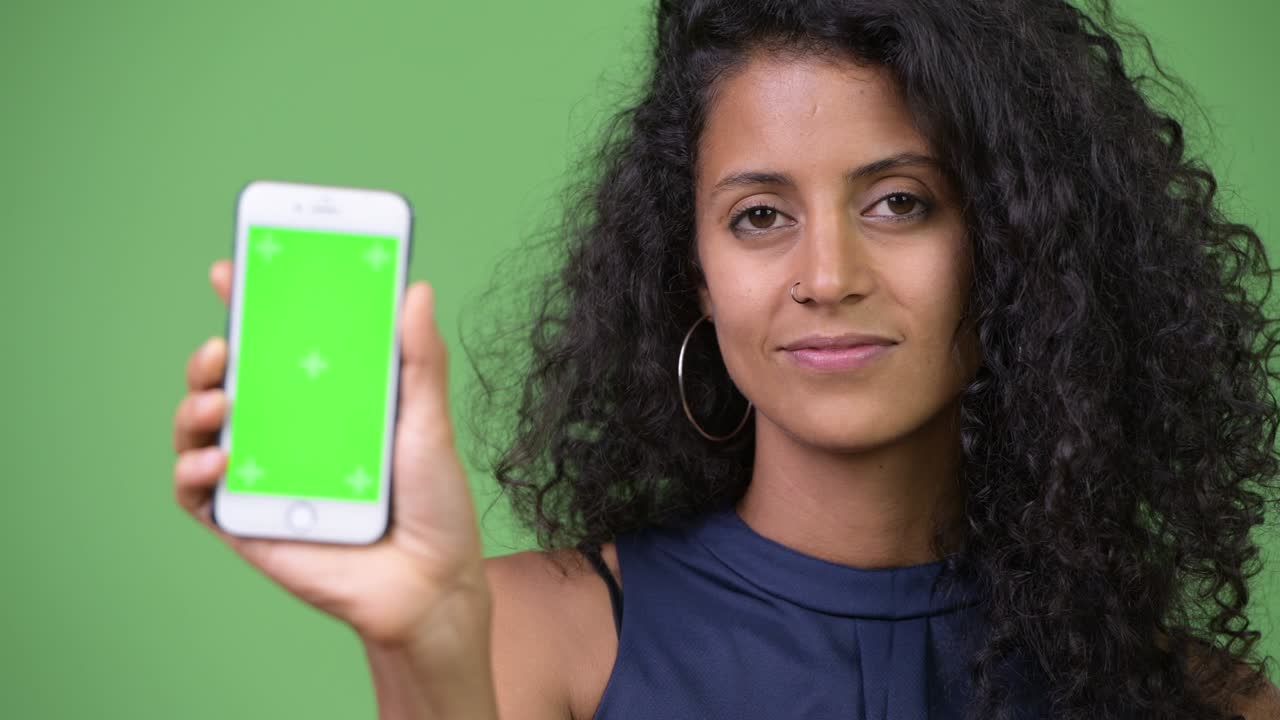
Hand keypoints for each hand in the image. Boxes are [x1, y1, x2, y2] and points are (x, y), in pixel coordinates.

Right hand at [172, 259, 489, 647]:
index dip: (249, 304)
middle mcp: (288, 432)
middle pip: (229, 380)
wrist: (430, 585)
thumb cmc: (434, 504)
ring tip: (219, 400)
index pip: (277, 343)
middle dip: (211, 354)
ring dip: (193, 405)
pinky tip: (219, 459)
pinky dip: (192, 470)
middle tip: (224, 342)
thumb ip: (420, 360)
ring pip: (200, 429)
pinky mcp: (247, 522)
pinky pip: (196, 493)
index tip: (232, 268)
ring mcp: (263, 476)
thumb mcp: (430, 423)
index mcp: (327, 401)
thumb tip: (414, 289)